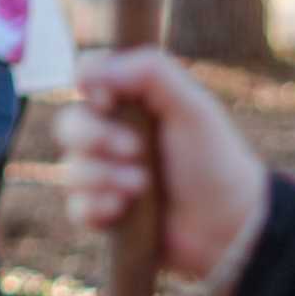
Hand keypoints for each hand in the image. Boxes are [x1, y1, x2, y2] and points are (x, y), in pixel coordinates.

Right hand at [53, 49, 267, 282]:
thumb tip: (89, 71)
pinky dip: (99, 206)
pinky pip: (76, 207)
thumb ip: (149, 72)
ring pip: (70, 169)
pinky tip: (124, 209)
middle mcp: (111, 135)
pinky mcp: (102, 213)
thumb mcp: (192, 107)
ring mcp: (104, 175)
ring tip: (141, 186)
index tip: (107, 99)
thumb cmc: (213, 160)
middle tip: (134, 149)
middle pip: (68, 123)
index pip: (86, 75)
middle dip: (94, 137)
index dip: (87, 84)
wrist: (227, 224)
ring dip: (104, 177)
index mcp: (132, 102)